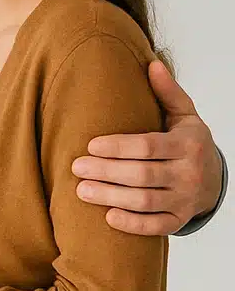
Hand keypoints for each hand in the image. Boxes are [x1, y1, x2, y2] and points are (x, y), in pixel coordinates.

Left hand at [73, 60, 223, 234]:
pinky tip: (108, 217)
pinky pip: (156, 226)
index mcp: (188, 144)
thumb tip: (152, 64)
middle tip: (76, 167)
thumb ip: (167, 92)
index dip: (118, 147)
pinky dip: (133, 224)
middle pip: (142, 174)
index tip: (90, 146)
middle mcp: (190, 173)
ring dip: (111, 197)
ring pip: (146, 201)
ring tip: (81, 190)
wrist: (214, 178)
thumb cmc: (187, 142)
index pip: (148, 146)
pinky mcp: (180, 219)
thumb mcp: (183, 116)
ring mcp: (186, 199)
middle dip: (106, 172)